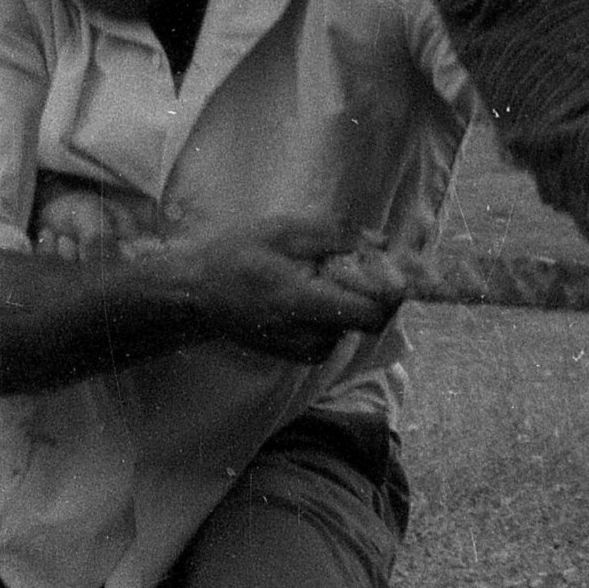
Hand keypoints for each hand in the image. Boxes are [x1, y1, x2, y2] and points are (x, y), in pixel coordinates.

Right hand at [152, 215, 401, 363]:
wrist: (197, 295)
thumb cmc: (235, 256)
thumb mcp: (281, 231)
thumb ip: (334, 234)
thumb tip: (382, 241)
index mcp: (304, 303)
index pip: (373, 312)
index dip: (391, 290)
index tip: (390, 266)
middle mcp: (310, 336)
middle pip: (369, 319)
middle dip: (371, 290)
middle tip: (352, 263)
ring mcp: (307, 351)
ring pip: (354, 325)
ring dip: (350, 299)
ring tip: (319, 276)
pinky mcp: (303, 355)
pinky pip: (336, 333)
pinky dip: (333, 312)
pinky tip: (307, 293)